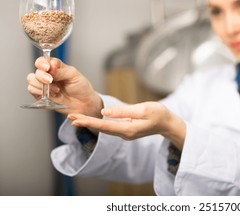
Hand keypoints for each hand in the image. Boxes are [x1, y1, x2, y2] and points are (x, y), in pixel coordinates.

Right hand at [26, 57, 102, 116]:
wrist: (84, 103)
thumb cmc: (81, 87)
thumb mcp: (74, 75)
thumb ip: (61, 70)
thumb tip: (50, 67)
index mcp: (56, 67)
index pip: (43, 60)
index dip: (42, 63)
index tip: (47, 68)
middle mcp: (48, 75)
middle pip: (36, 70)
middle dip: (42, 75)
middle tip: (51, 80)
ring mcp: (44, 85)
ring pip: (31, 79)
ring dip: (42, 85)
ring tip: (56, 90)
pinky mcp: (40, 95)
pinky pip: (31, 90)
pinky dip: (39, 92)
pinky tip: (52, 95)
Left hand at [68, 102, 185, 149]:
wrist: (167, 123)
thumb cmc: (158, 114)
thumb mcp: (142, 109)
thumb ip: (123, 111)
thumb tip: (104, 111)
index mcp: (128, 129)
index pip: (104, 126)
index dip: (88, 122)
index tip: (74, 120)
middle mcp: (124, 133)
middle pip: (101, 129)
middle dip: (85, 123)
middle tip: (69, 117)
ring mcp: (125, 133)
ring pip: (104, 128)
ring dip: (90, 123)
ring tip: (76, 118)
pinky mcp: (126, 130)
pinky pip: (109, 127)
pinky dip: (98, 123)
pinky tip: (91, 119)